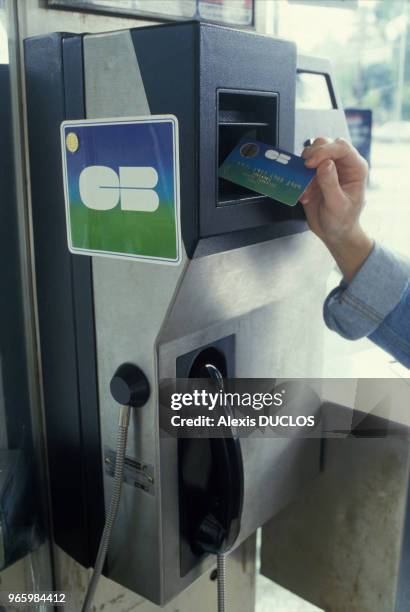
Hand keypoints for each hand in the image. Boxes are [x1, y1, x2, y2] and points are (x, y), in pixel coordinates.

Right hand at [300, 137, 372, 281]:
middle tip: (305, 168)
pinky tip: (304, 195)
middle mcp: (343, 165)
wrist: (334, 233)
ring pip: (313, 152)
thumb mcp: (338, 205)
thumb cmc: (342, 222)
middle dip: (312, 154)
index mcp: (355, 169)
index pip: (342, 147)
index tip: (311, 163)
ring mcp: (328, 169)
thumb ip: (331, 184)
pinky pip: (303, 168)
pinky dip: (299, 179)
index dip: (325, 151)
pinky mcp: (315, 176)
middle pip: (326, 144)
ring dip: (304, 167)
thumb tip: (325, 164)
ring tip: (306, 188)